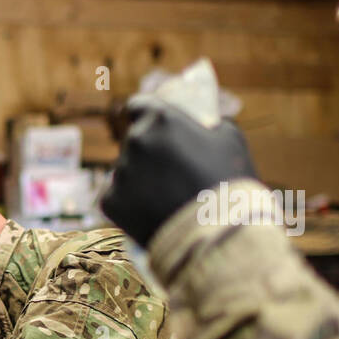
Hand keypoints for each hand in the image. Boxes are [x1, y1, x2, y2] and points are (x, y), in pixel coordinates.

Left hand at [101, 98, 257, 246]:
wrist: (215, 232)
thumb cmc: (229, 181)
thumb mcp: (229, 138)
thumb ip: (206, 124)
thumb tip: (199, 126)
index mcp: (159, 118)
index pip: (138, 106)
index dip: (144, 116)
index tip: (150, 126)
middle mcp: (134, 140)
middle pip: (133, 142)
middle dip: (147, 153)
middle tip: (167, 171)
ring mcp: (120, 172)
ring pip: (125, 172)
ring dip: (138, 180)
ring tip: (164, 198)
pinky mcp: (109, 201)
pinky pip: (116, 198)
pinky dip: (129, 205)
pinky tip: (150, 213)